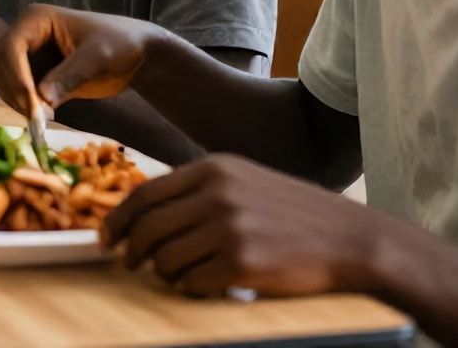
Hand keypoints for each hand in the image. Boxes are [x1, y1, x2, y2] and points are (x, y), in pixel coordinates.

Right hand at [0, 4, 157, 114]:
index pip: (12, 47)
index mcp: (37, 19)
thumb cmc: (120, 44)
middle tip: (37, 118)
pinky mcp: (35, 75)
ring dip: (18, 101)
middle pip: (3, 64)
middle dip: (15, 91)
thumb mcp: (99, 57)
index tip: (31, 103)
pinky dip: (24, 106)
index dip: (16, 75)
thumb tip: (42, 98)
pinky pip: (18, 92)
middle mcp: (26, 35)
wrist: (136, 54)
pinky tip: (41, 118)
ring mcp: (29, 56)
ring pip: (5, 81)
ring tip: (43, 119)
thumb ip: (71, 75)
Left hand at [104, 154, 376, 296]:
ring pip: (165, 258)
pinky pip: (191, 282)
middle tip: (128, 263)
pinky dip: (192, 288)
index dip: (117, 219)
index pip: (144, 193)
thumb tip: (147, 209)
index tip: (106, 238)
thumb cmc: (294, 214)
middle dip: (130, 250)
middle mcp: (216, 193)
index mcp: (213, 169)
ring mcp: (228, 227)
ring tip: (180, 275)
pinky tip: (208, 284)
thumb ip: (200, 189)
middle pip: (146, 227)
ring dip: (164, 273)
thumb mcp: (245, 182)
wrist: (351, 239)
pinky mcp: (241, 262)